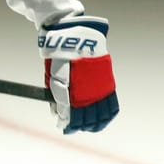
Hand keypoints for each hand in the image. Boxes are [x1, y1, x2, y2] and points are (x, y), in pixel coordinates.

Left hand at [38, 16, 118, 133]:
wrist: (76, 35)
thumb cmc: (59, 55)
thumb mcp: (52, 75)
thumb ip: (57, 95)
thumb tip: (58, 114)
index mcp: (73, 88)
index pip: (71, 114)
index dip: (67, 124)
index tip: (62, 128)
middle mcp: (89, 90)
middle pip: (87, 117)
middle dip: (79, 125)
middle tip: (72, 128)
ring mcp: (101, 87)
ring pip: (101, 114)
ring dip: (94, 124)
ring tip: (87, 127)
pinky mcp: (108, 83)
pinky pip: (112, 105)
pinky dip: (107, 115)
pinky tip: (102, 120)